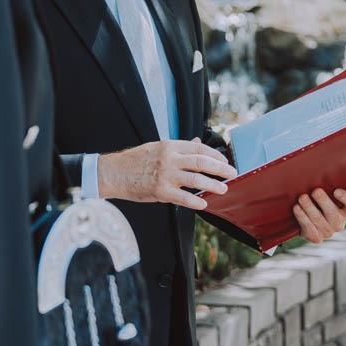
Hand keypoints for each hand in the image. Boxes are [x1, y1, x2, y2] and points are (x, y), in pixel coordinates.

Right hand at [97, 140, 236, 210]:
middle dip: (221, 168)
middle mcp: (170, 159)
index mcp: (170, 146)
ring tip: (223, 189)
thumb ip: (179, 147)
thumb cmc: (135, 160)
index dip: (215, 155)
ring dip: (213, 185)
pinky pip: (183, 197)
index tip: (224, 161)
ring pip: (196, 179)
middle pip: (202, 162)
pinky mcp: (160, 191)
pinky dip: (195, 200)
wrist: (113, 173)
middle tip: (232, 173)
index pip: (199, 149)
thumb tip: (198, 142)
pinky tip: (204, 203)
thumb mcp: (158, 147)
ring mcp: (165, 175)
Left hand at [292, 188, 345, 243]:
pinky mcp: (316, 238)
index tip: (336, 191)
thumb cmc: (317, 200)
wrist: (305, 219)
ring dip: (309, 208)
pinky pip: (309, 228)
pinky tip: (296, 208)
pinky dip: (302, 217)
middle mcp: (339, 223)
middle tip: (315, 191)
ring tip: (302, 198)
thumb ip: (327, 183)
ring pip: (318, 219)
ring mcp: (328, 231)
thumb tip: (320, 165)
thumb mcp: (326, 192)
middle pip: (333, 213)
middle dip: (323, 201)